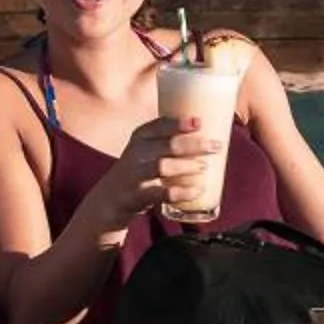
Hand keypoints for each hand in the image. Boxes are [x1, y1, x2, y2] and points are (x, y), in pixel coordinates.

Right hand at [87, 115, 207, 232]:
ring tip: (204, 167)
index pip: (158, 125)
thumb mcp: (146, 151)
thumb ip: (170, 142)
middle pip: (166, 144)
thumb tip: (211, 135)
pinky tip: (197, 190)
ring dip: (187, 166)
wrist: (108, 201)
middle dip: (193, 144)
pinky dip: (182, 192)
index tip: (199, 122)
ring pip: (161, 167)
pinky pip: (161, 194)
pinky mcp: (135, 197)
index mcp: (140, 138)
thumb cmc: (138, 172)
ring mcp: (134, 176)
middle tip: (215, 146)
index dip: (179, 123)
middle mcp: (135, 154)